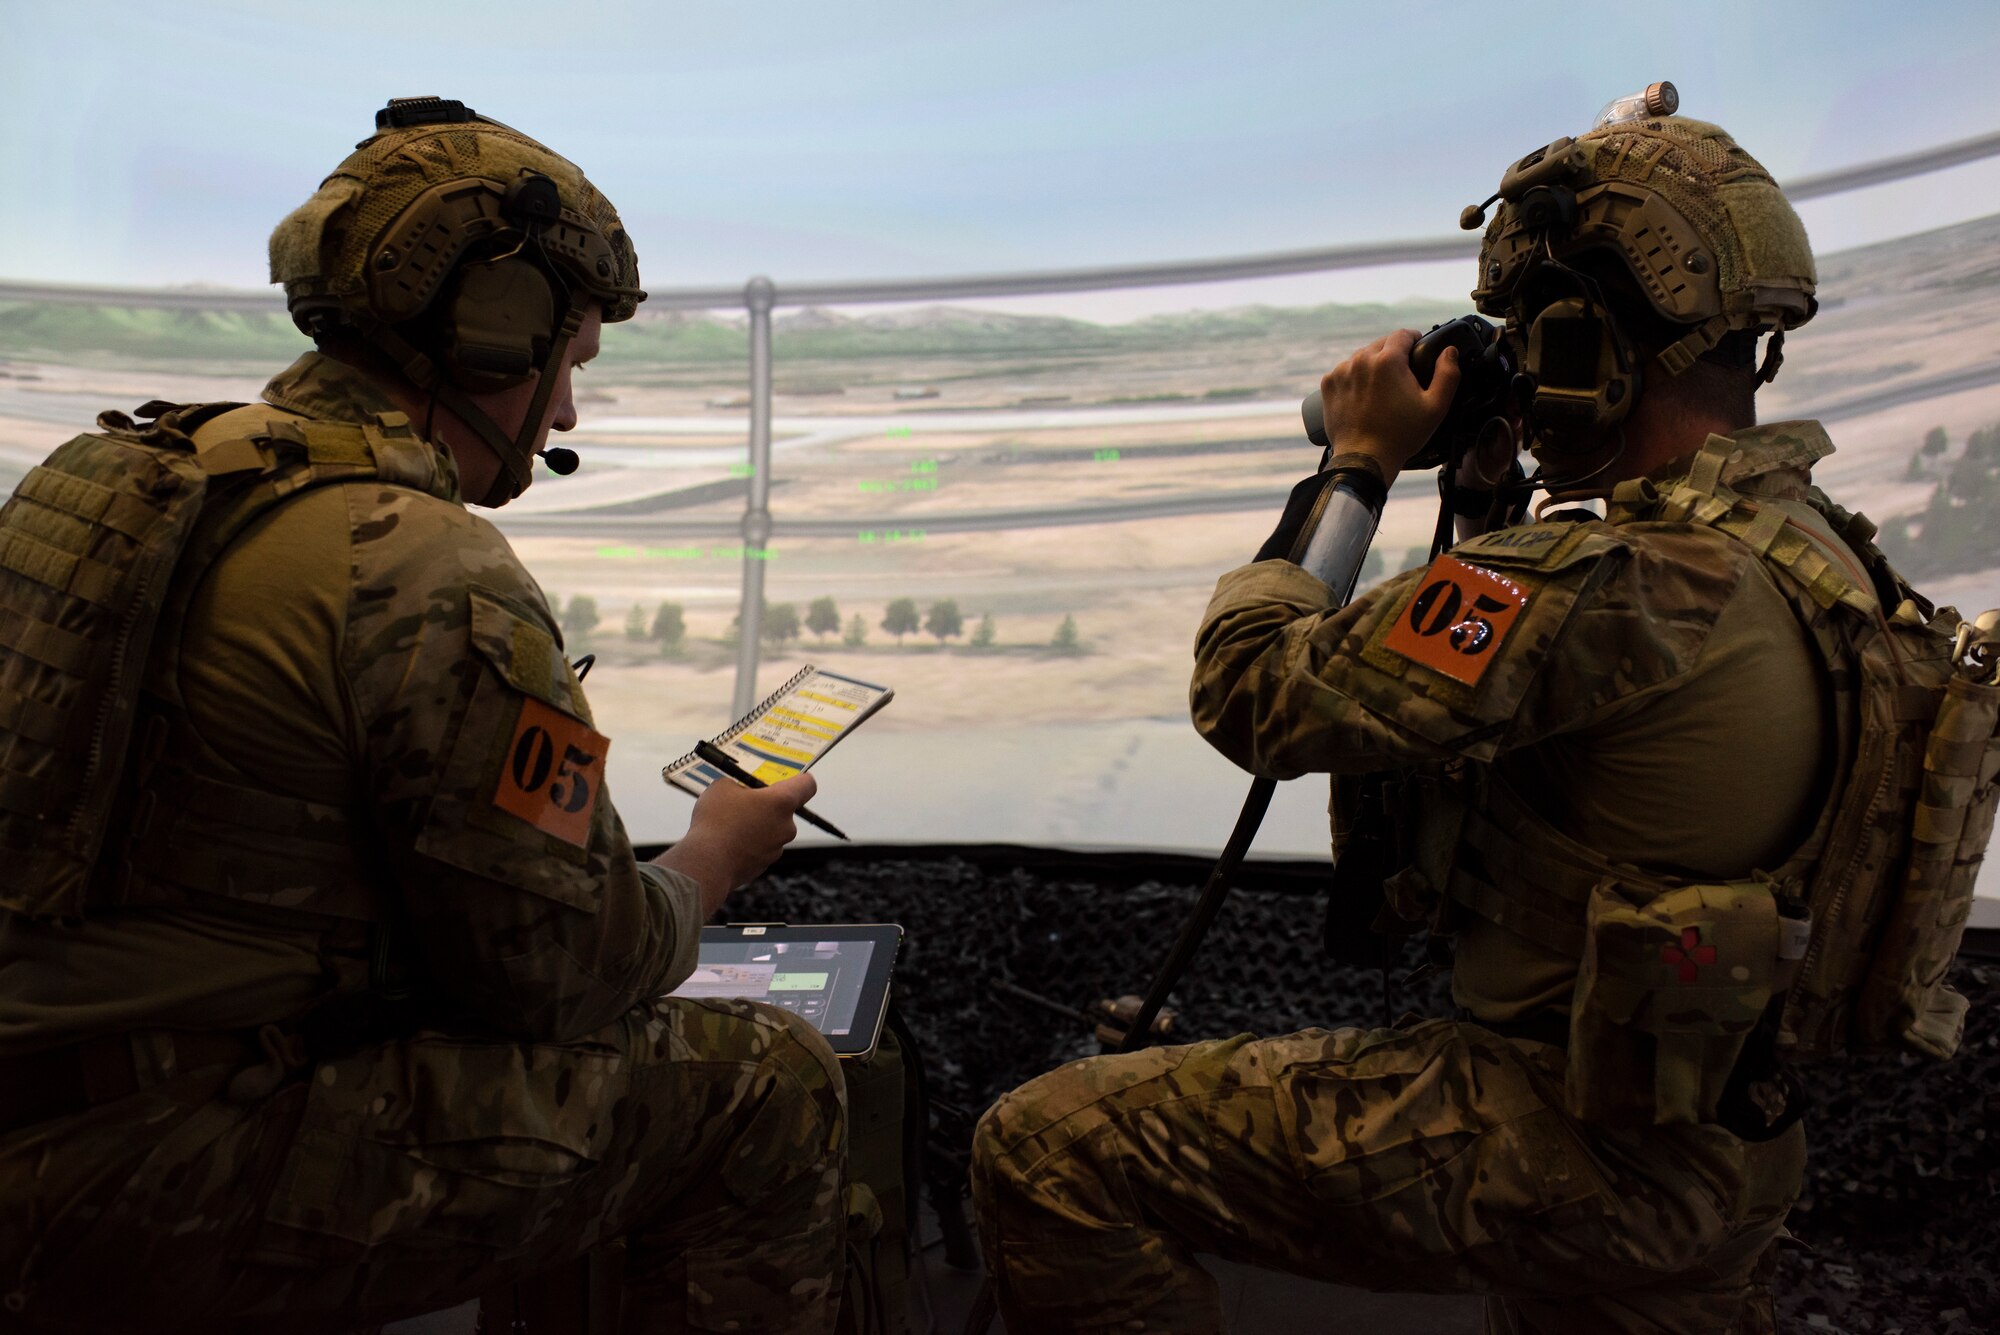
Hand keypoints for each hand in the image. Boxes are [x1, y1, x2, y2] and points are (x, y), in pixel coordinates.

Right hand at [653, 772, 818, 917]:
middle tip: (742, 803)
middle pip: (784, 810)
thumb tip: (738, 790)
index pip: (807, 785)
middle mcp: (786, 826)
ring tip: (728, 825)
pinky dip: (747, 844)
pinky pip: (759, 848)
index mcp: (781, 801)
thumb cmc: (715, 821)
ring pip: (770, 830)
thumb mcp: (721, 787)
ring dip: (755, 826)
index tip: (783, 780)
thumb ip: (737, 785)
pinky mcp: (764, 865)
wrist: (706, 864)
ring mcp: (777, 848)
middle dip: (765, 805)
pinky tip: (726, 843)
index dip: (798, 780)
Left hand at [1319, 330, 1460, 486]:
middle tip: (1402, 376)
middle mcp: (1361, 360)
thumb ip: (1447, 374)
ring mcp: (1341, 372)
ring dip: (1373, 365)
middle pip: (1381, 344)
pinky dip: (1355, 378)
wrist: (1364, 458)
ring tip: (1382, 388)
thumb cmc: (1400, 436)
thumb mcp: (1435, 407)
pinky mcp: (1328, 384)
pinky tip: (1364, 396)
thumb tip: (1450, 351)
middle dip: (1394, 354)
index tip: (1418, 349)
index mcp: (1388, 360)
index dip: (1414, 339)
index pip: (1402, 334)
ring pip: (1362, 357)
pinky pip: (1345, 371)